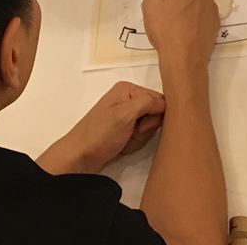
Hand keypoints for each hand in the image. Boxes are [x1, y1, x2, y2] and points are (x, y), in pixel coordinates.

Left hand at [37, 81, 165, 174]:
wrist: (80, 156)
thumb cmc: (100, 133)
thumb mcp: (125, 114)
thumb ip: (148, 103)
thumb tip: (165, 103)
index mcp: (128, 89)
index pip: (159, 99)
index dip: (155, 115)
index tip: (141, 124)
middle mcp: (128, 99)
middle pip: (155, 114)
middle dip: (146, 128)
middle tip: (130, 133)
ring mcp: (126, 115)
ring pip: (149, 128)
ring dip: (140, 138)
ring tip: (124, 139)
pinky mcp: (124, 129)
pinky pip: (141, 136)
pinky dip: (135, 143)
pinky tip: (123, 145)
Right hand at [142, 0, 219, 73]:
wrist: (185, 59)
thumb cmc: (166, 29)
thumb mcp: (150, 4)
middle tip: (166, 0)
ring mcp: (212, 9)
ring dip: (188, 0)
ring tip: (175, 17)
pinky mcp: (215, 24)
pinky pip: (203, 11)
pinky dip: (195, 13)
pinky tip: (185, 26)